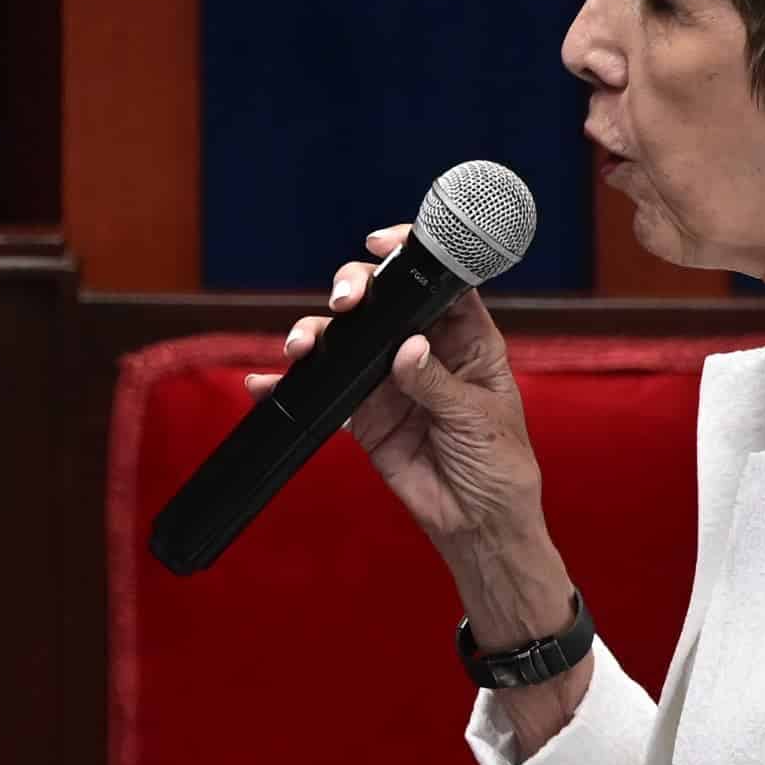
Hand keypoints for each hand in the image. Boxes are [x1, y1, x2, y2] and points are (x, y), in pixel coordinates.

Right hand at [257, 224, 545, 556]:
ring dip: (318, 334)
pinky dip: (292, 388)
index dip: (411, 255)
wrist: (475, 523)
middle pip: (383, 301)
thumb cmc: (499, 465)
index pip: (439, 283)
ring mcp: (389, 379)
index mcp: (466, 340)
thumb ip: (437, 382)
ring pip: (346, 341)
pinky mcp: (363, 414)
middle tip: (344, 303)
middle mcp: (424, 350)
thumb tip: (407, 348)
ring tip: (301, 346)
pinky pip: (323, 392)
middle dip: (355, 289)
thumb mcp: (477, 418)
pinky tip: (265, 384)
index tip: (380, 241)